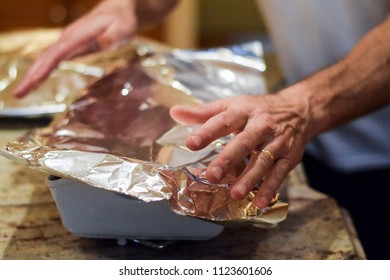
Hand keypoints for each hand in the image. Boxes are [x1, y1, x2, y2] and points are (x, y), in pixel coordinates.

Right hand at [13, 0, 136, 97]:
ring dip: (33, 75)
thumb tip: (103, 44)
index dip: (45, 68)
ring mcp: (68, 42)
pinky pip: (52, 59)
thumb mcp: (124, 29)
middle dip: (32, 76)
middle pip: (46, 58)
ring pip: (46, 59)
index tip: (33, 81)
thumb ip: (114, 36)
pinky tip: (35, 81)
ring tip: (21, 93)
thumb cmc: (122, 20)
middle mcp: (69, 38)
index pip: (58, 54)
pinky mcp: (70, 46)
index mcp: (80, 35)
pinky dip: (42, 70)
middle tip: (18, 94)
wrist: (117, 10)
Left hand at [170, 92, 309, 207]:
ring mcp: (277, 141)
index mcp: (243, 110)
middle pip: (245, 142)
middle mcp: (261, 125)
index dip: (207, 132)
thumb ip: (202, 112)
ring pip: (263, 160)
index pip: (224, 120)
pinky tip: (260, 202)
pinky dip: (270, 187)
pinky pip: (280, 173)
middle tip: (212, 175)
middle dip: (228, 159)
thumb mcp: (231, 105)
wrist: (298, 109)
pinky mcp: (289, 156)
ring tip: (235, 194)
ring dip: (250, 178)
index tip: (191, 144)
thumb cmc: (257, 109)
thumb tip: (174, 112)